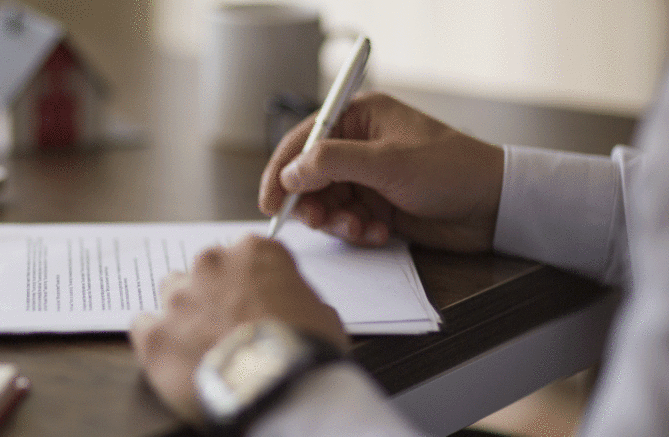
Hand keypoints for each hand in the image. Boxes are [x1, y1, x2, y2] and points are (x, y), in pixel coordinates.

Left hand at [129, 235, 347, 424]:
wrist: (277, 388)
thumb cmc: (305, 349)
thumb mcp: (322, 313)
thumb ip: (296, 296)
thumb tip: (290, 306)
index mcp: (254, 251)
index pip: (246, 254)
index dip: (252, 281)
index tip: (257, 301)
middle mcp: (210, 264)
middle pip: (205, 271)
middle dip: (215, 294)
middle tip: (231, 327)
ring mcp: (178, 297)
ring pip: (171, 293)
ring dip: (184, 312)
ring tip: (202, 345)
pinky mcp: (154, 333)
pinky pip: (143, 326)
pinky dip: (157, 338)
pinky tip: (174, 357)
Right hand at [259, 93, 503, 251]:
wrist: (495, 207)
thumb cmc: (451, 170)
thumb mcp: (387, 162)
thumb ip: (331, 164)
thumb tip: (288, 174)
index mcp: (359, 117)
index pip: (303, 140)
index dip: (281, 171)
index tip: (269, 201)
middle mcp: (358, 145)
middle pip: (308, 176)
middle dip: (312, 202)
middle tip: (319, 220)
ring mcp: (367, 177)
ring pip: (326, 203)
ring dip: (338, 221)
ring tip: (361, 228)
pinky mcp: (377, 205)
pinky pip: (347, 221)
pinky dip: (357, 231)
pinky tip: (380, 232)